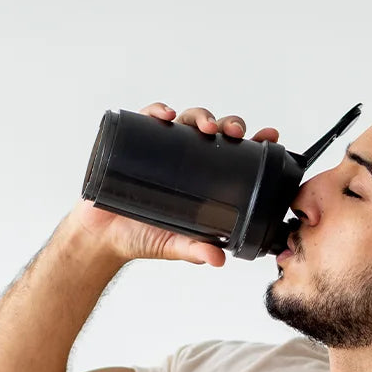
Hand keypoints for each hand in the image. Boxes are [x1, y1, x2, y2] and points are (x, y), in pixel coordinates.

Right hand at [69, 102, 279, 266]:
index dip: (253, 143)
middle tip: (236, 133)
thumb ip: (195, 249)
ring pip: (186, 119)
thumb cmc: (143, 237)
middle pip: (214, 131)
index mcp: (203, 177)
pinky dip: (157, 111)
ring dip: (200, 116)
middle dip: (229, 125)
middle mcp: (185, 158)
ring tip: (205, 127)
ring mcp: (160, 147)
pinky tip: (166, 115)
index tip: (269, 136)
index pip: (234, 155)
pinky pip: (147, 118)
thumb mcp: (175, 244)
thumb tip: (218, 259)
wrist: (102, 237)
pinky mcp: (133, 141)